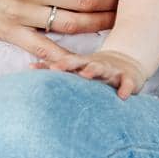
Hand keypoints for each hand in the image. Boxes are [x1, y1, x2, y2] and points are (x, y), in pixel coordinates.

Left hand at [33, 48, 147, 99]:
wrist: (128, 62)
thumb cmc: (95, 68)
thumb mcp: (78, 66)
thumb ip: (56, 67)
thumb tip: (29, 67)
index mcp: (82, 63)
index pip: (65, 62)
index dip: (52, 65)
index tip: (37, 68)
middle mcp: (96, 64)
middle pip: (80, 62)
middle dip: (69, 64)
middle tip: (57, 67)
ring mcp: (113, 70)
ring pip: (103, 68)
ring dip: (95, 70)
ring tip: (87, 73)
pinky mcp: (130, 78)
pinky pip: (128, 83)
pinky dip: (126, 88)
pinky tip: (123, 95)